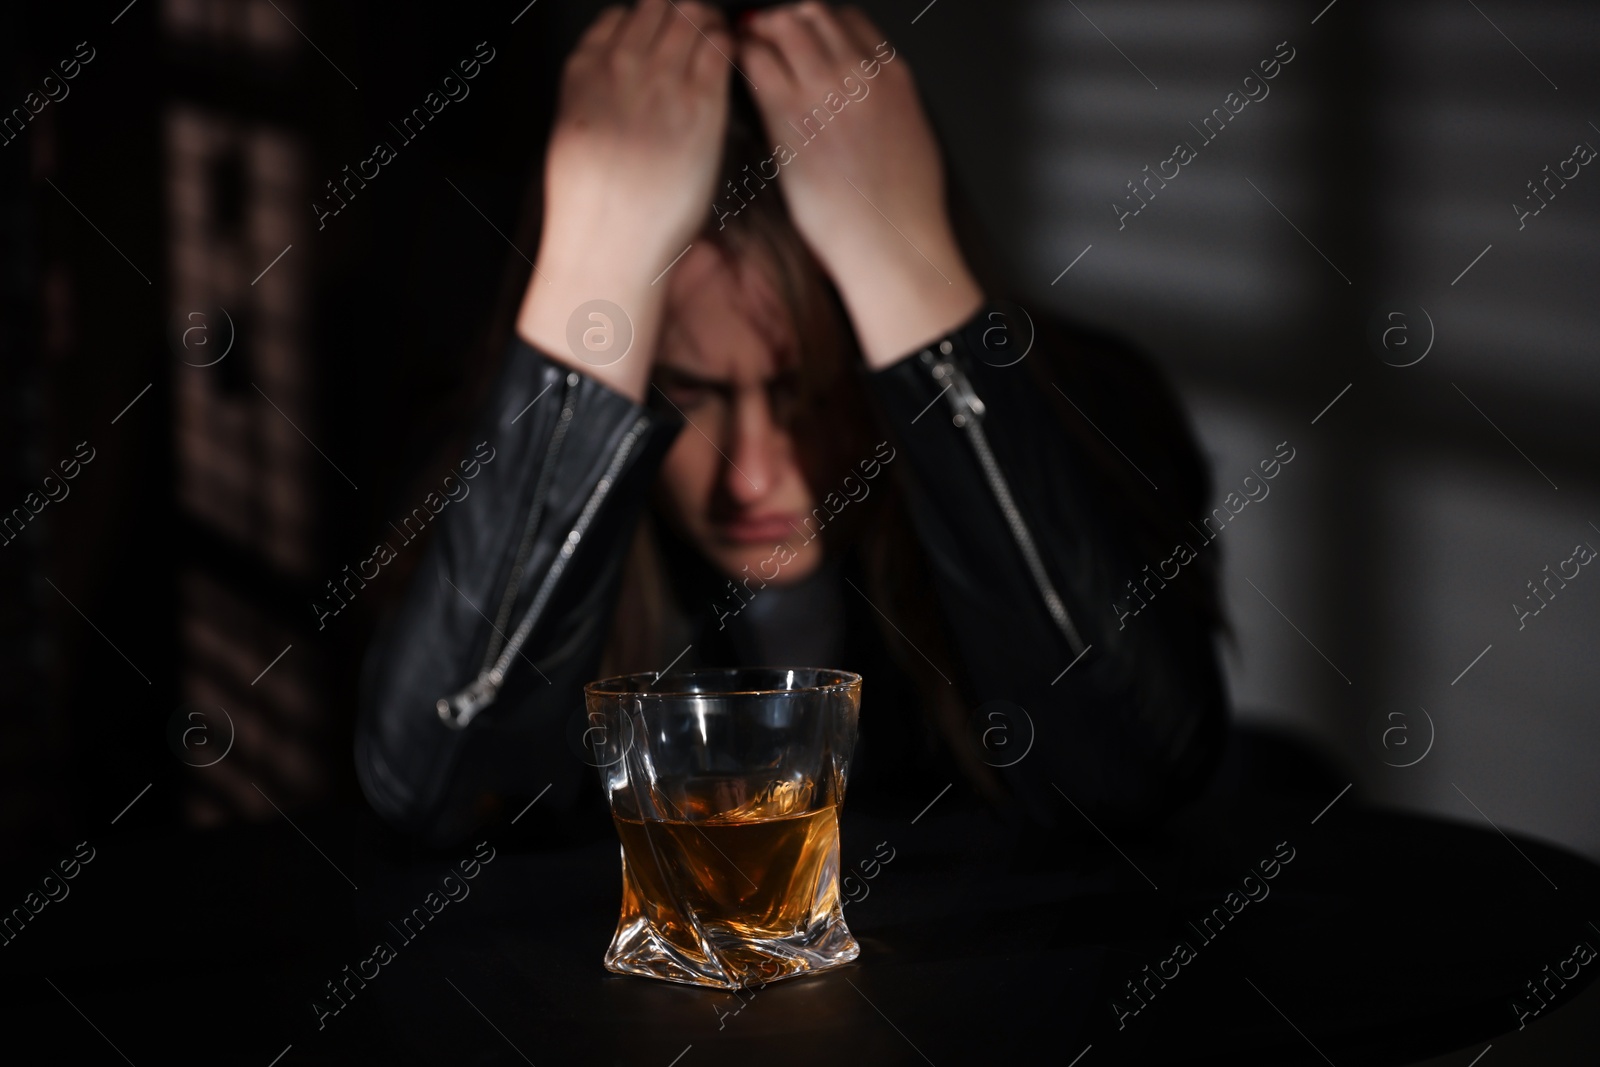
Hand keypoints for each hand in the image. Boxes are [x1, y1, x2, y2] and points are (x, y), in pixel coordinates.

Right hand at [517, 0, 731, 400]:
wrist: (612, 242)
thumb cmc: (594, 205)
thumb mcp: (573, 133)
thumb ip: (593, 92)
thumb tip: (613, 74)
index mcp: (584, 71)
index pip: (622, 15)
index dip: (648, 19)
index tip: (661, 31)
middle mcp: (622, 65)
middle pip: (660, 7)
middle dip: (681, 14)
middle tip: (696, 32)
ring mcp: (662, 82)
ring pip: (691, 16)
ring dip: (706, 22)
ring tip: (715, 41)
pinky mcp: (702, 104)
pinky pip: (720, 47)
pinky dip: (727, 43)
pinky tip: (730, 58)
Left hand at [737, 3, 982, 367]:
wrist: (890, 238)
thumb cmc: (901, 207)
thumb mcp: (910, 136)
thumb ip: (886, 105)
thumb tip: (867, 102)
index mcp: (893, 76)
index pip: (850, 21)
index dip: (820, 24)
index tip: (805, 34)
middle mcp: (858, 72)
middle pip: (814, 13)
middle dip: (785, 19)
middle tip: (766, 31)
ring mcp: (824, 88)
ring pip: (785, 25)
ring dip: (761, 30)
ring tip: (746, 43)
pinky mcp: (789, 113)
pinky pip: (757, 60)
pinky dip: (743, 54)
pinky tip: (734, 65)